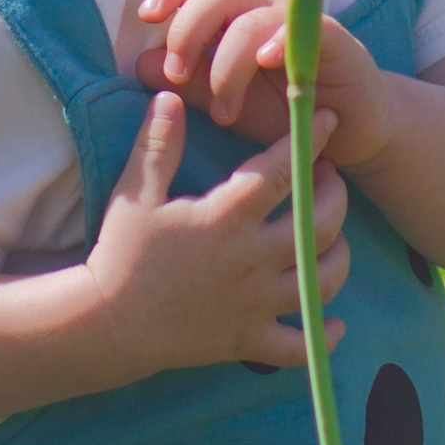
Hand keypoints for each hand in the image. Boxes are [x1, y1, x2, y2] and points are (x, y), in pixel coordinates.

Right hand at [84, 90, 351, 375]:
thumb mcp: (135, 194)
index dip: (309, 141)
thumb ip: (158, 145)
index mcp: (226, 218)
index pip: (282, 171)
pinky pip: (299, 346)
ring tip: (334, 238)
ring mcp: (254, 304)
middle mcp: (250, 260)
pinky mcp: (248, 341)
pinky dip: (321, 336)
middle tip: (329, 179)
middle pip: (317, 224)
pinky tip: (332, 323)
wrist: (105, 325)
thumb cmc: (121, 255)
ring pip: (320, 281)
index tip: (327, 119)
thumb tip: (171, 97)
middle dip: (334, 196)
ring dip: (338, 257)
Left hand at [135, 0, 399, 170]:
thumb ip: (189, 82)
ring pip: (251, 16)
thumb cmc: (285, 113)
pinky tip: (266, 63)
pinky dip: (278, 41)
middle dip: (188, 30)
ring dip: (226, 64)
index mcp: (237, 15)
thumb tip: (143, 61)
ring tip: (224, 111)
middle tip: (179, 76)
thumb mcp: (227, 102)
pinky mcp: (335, 41)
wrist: (351, 133)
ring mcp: (300, 24)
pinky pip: (304, 27)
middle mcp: (266, 10)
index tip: (146, 17)